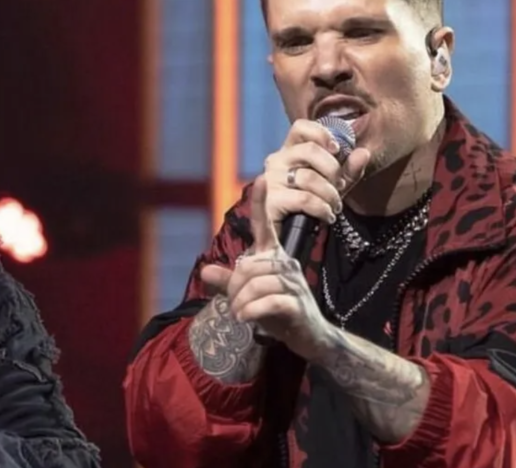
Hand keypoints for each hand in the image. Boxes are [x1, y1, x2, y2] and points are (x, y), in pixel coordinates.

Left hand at [200, 178, 328, 356]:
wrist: (310, 337)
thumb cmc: (278, 311)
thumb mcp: (248, 295)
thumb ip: (227, 283)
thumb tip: (205, 271)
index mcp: (274, 257)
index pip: (265, 227)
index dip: (261, 204)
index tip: (262, 177)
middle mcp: (286, 264)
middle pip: (248, 267)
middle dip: (233, 288)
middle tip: (234, 304)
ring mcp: (294, 284)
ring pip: (255, 285)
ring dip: (240, 303)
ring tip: (240, 314)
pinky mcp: (297, 305)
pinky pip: (267, 302)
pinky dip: (250, 311)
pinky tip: (245, 319)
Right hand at [262, 119, 370, 231]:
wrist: (287, 237)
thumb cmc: (308, 206)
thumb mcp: (333, 187)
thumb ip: (349, 170)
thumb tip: (364, 152)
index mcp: (289, 152)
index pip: (300, 127)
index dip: (321, 133)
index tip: (337, 150)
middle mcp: (276, 161)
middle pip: (310, 150)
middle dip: (333, 170)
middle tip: (339, 187)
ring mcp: (270, 180)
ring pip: (309, 177)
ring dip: (330, 195)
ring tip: (334, 207)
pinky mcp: (270, 201)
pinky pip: (304, 199)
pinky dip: (322, 208)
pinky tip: (326, 215)